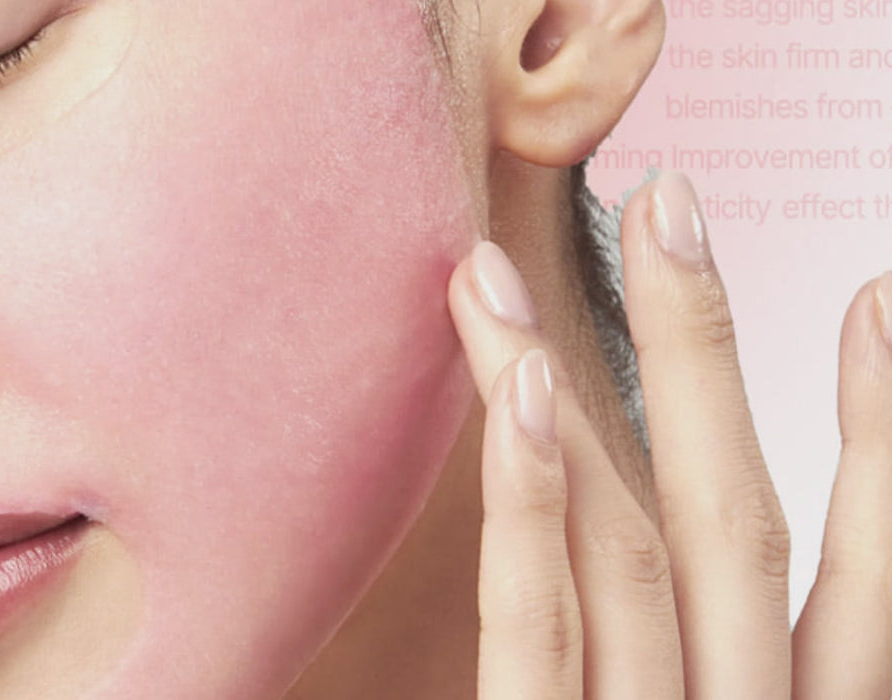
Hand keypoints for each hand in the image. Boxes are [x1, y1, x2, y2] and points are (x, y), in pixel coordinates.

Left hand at [453, 171, 891, 697]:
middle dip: (702, 353)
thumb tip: (658, 562)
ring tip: (497, 274)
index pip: (862, 578)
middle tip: (664, 204)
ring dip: (567, 395)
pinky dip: (531, 508)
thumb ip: (674, 664)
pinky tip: (520, 394)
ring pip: (627, 548)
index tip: (872, 301)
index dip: (875, 437)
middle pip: (736, 523)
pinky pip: (534, 626)